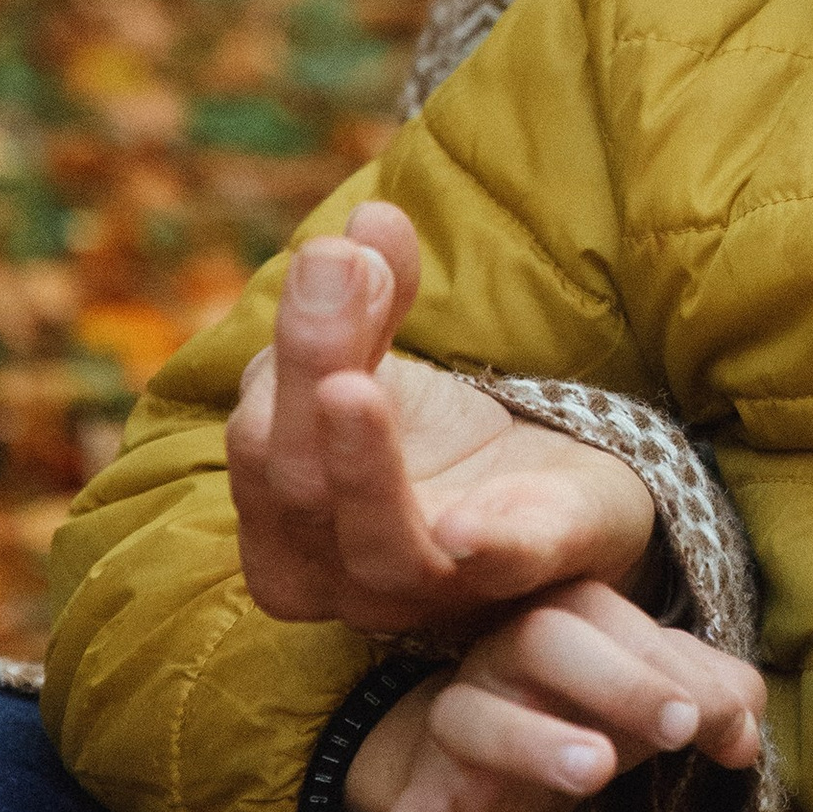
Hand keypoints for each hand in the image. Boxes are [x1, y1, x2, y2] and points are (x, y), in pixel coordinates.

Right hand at [229, 202, 655, 637]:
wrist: (553, 507)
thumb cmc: (439, 445)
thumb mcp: (392, 362)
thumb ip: (374, 295)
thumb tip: (371, 220)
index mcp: (286, 521)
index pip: (259, 439)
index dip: (292, 346)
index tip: (336, 254)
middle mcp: (338, 574)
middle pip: (297, 482)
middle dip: (313, 367)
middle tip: (339, 266)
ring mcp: (429, 591)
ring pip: (377, 546)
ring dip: (363, 467)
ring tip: (355, 386)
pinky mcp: (528, 578)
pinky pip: (506, 569)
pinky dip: (489, 546)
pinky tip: (470, 527)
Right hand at [344, 584, 768, 811]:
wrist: (483, 770)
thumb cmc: (587, 718)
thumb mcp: (654, 704)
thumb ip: (711, 701)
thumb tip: (745, 730)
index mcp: (564, 621)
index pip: (613, 619)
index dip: (670, 665)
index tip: (720, 721)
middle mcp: (501, 658)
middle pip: (541, 639)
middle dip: (617, 680)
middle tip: (678, 729)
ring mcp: (455, 726)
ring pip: (470, 715)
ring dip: (533, 741)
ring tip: (594, 772)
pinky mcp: (424, 798)